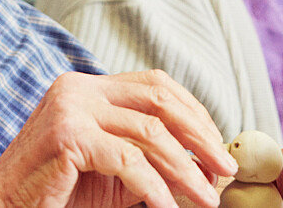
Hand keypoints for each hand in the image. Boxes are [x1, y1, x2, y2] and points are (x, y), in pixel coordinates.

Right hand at [0, 71, 237, 207]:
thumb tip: (209, 163)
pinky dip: (155, 188)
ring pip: (150, 132)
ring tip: (206, 197)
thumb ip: (151, 157)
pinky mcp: (67, 136)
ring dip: (186, 169)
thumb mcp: (113, 171)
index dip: (195, 114)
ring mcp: (70, 107)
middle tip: (225, 170)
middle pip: (159, 99)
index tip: (218, 148)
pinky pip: (128, 160)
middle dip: (200, 137)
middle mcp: (78, 88)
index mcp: (88, 88)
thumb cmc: (57, 195)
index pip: (155, 85)